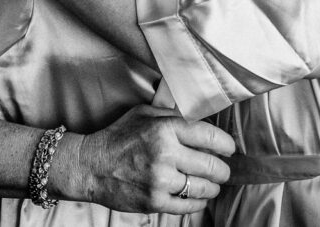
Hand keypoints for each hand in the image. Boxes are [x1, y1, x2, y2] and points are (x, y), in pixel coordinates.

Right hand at [66, 105, 234, 214]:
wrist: (91, 166)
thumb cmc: (119, 137)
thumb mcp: (145, 114)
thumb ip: (173, 115)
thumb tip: (201, 119)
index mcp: (165, 129)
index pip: (210, 136)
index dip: (226, 145)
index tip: (228, 149)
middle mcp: (166, 154)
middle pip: (212, 165)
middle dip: (223, 169)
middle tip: (223, 170)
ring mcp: (160, 180)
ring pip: (204, 187)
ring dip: (213, 187)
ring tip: (212, 184)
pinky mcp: (154, 201)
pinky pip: (188, 205)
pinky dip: (198, 202)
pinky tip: (198, 196)